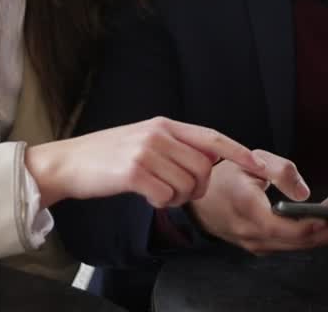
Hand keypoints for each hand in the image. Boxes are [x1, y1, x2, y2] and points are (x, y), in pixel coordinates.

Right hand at [25, 116, 263, 207]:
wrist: (69, 163)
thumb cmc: (108, 156)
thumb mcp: (144, 138)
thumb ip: (175, 145)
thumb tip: (210, 157)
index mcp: (165, 124)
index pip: (211, 137)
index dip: (238, 151)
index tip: (258, 165)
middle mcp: (158, 134)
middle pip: (203, 168)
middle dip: (198, 187)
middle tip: (176, 190)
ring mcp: (146, 152)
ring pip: (187, 185)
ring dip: (177, 197)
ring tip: (156, 191)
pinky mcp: (134, 173)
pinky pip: (166, 196)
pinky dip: (161, 203)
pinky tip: (145, 197)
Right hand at [189, 149, 327, 254]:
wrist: (197, 196)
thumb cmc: (224, 174)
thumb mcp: (251, 159)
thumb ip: (282, 172)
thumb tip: (307, 194)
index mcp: (250, 211)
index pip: (293, 227)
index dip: (323, 222)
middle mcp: (253, 234)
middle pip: (303, 241)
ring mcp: (255, 244)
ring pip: (299, 246)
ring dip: (327, 234)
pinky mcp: (259, 245)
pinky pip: (290, 244)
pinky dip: (312, 235)